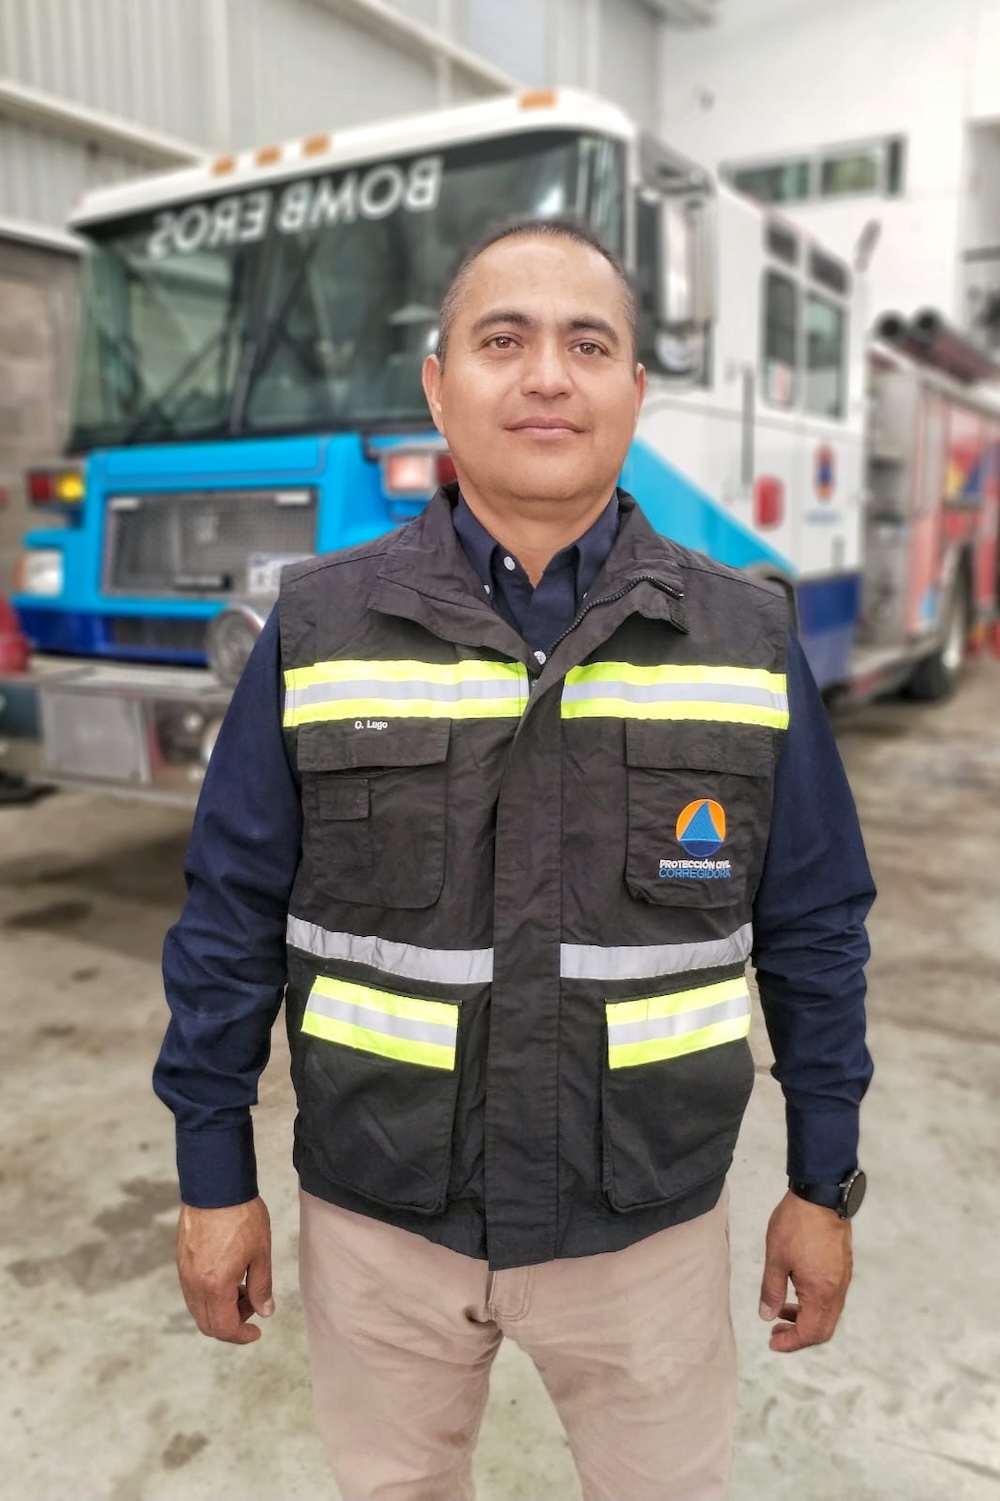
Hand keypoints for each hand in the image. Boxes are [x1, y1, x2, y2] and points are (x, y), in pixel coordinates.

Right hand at [176, 1196, 273, 1344]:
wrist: (216, 1186)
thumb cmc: (242, 1217)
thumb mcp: (260, 1253)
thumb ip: (261, 1286)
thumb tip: (265, 1311)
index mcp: (215, 1286)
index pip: (224, 1328)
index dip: (241, 1335)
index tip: (257, 1331)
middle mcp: (194, 1285)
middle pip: (207, 1324)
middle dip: (231, 1324)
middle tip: (253, 1306)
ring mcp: (184, 1272)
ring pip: (198, 1308)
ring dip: (220, 1309)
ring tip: (244, 1287)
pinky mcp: (181, 1260)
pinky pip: (193, 1291)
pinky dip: (210, 1295)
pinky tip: (229, 1276)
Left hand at [758, 1190, 852, 1352]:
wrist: (822, 1195)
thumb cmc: (796, 1224)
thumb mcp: (776, 1257)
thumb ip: (772, 1290)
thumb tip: (767, 1316)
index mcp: (821, 1293)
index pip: (809, 1333)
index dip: (790, 1343)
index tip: (772, 1342)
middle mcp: (837, 1291)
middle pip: (822, 1330)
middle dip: (799, 1335)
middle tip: (776, 1330)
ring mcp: (843, 1279)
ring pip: (828, 1314)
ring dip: (806, 1318)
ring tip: (781, 1308)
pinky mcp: (843, 1267)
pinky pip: (831, 1298)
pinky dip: (814, 1304)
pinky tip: (796, 1290)